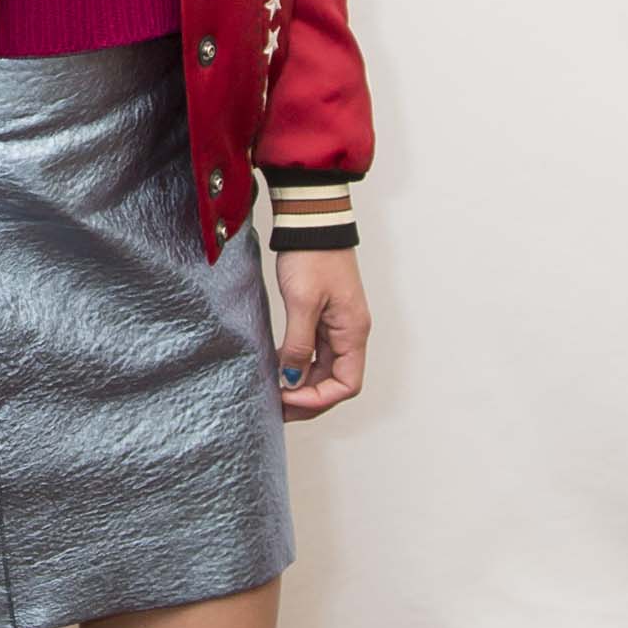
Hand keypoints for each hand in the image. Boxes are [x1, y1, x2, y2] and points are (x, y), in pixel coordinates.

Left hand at [273, 246, 368, 416]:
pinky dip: (299, 365)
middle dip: (307, 398)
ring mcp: (337, 326)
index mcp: (353, 332)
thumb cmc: (313, 256)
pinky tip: (278, 367)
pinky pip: (315, 353)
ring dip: (302, 385)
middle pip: (335, 382)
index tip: (288, 396)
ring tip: (274, 392)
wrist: (312, 221)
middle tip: (276, 406)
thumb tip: (292, 378)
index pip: (346, 385)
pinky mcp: (324, 317)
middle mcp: (350, 333)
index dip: (318, 399)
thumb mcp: (302, 302)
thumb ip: (298, 344)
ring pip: (324, 370)